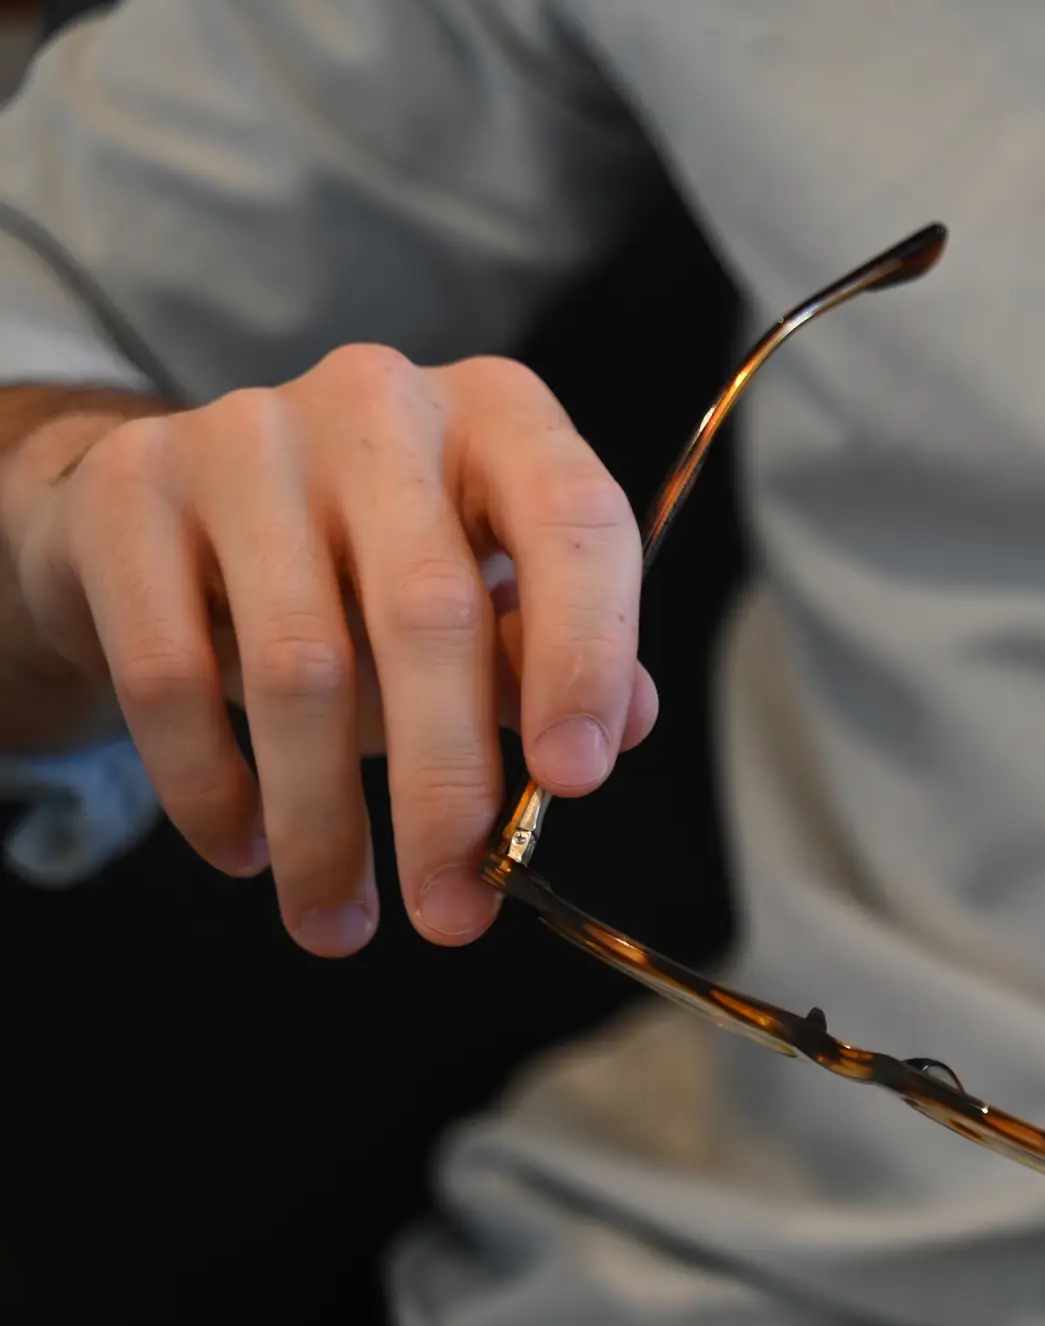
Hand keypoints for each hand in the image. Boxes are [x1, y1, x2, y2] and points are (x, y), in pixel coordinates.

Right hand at [0, 350, 655, 954]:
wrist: (178, 508)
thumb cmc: (369, 566)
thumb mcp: (483, 595)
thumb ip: (554, 654)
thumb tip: (629, 724)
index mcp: (503, 416)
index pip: (575, 522)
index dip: (585, 657)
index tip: (573, 782)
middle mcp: (382, 404)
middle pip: (430, 615)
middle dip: (445, 791)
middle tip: (453, 913)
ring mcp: (248, 433)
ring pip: (300, 665)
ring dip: (323, 822)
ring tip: (338, 920)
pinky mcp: (133, 489)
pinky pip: (171, 671)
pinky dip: (210, 785)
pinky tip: (245, 851)